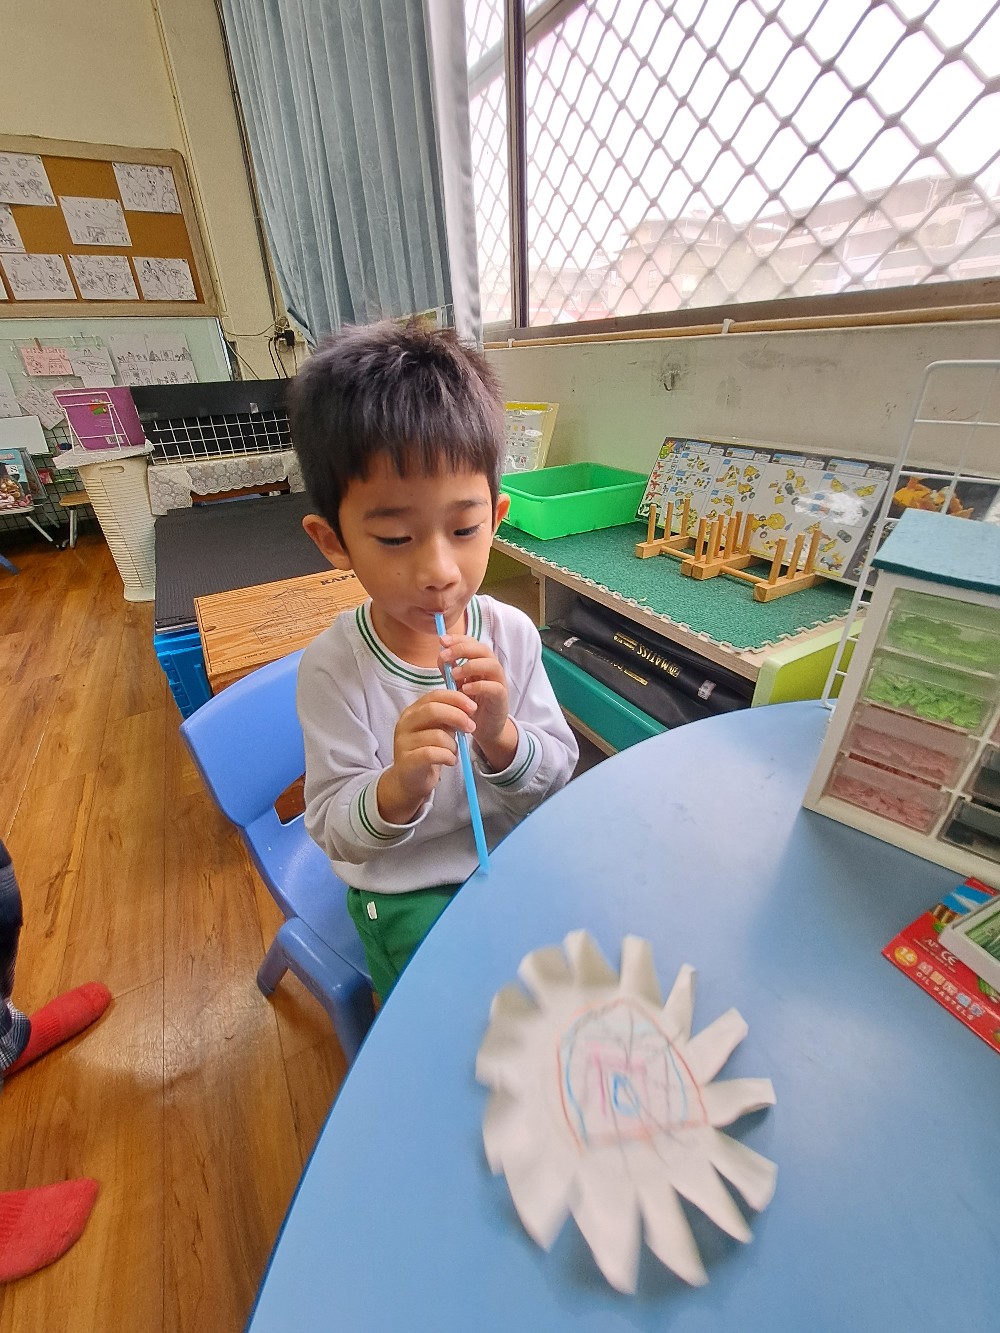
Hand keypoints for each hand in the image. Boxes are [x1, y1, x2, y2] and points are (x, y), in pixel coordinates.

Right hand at [377, 689, 476, 823]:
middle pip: (433, 710)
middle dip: (457, 717)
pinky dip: (447, 757)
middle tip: (471, 727)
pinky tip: (450, 761)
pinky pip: (432, 754)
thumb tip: (469, 708)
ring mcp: (403, 741)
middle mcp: (405, 723)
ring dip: (453, 744)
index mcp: (413, 711)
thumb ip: (448, 718)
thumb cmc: (427, 751)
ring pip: (437, 735)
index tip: (473, 707)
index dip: (456, 698)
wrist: (410, 781)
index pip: (434, 695)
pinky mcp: (407, 760)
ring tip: (454, 752)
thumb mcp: (438, 730)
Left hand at [439, 635, 517, 772]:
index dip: (458, 638)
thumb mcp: (456, 685)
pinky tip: (465, 689)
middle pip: (483, 649)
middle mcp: (491, 670)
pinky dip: (479, 686)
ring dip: (471, 666)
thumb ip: (449, 670)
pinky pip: (494, 687)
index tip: (442, 640)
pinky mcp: (501, 699)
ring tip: (454, 674)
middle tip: (445, 655)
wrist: (483, 729)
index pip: (472, 643)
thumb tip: (441, 655)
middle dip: (462, 649)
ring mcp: (498, 683)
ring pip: (492, 665)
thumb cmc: (470, 704)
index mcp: (480, 663)